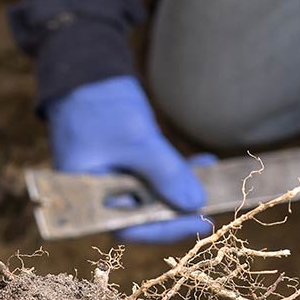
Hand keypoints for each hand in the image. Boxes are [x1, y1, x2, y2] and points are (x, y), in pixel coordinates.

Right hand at [46, 76, 213, 242]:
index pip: (127, 228)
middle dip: (179, 211)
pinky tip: (203, 163)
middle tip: (212, 208)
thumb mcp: (137, 140)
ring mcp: (115, 180)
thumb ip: (165, 174)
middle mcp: (100, 195)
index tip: (199, 222)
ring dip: (183, 189)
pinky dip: (177, 172)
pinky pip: (155, 177)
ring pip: (154, 197)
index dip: (164, 229)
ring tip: (211, 178)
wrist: (87, 70)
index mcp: (87, 197)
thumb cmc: (101, 106)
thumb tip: (195, 205)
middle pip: (143, 216)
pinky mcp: (128, 165)